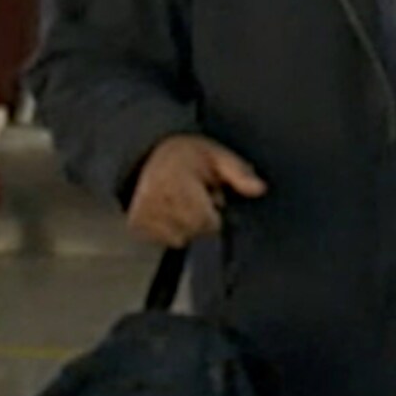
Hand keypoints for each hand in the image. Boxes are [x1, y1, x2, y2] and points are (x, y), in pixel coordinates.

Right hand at [127, 135, 266, 247]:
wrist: (150, 155)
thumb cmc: (189, 155)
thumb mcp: (217, 156)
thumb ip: (239, 173)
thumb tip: (259, 189)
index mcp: (176, 180)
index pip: (204, 220)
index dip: (214, 213)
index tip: (211, 196)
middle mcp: (155, 199)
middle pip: (193, 232)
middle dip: (203, 219)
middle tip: (197, 198)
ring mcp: (142, 214)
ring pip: (180, 238)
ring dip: (188, 226)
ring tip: (184, 202)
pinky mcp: (135, 225)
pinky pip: (165, 240)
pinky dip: (172, 229)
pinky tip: (171, 211)